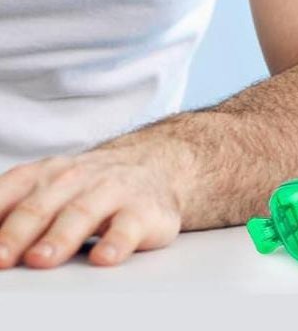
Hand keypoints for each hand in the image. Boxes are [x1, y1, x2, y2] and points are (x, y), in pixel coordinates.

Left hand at [0, 144, 183, 268]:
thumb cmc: (88, 187)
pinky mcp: (144, 211)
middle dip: (17, 233)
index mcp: (44, 175)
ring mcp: (111, 192)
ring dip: (60, 238)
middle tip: (0, 258)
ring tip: (42, 258)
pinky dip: (116, 243)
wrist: (157, 165)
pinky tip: (103, 258)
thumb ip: (9, 212)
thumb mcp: (46, 189)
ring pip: (82, 213)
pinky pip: (129, 227)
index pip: (8, 194)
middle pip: (41, 206)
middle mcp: (75, 180)